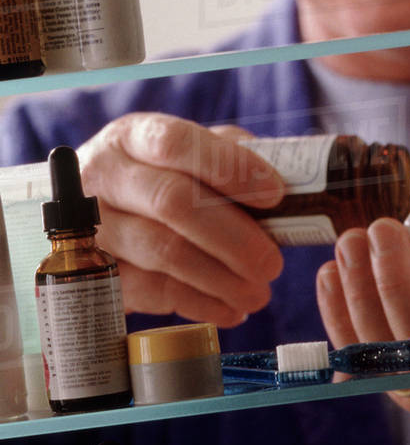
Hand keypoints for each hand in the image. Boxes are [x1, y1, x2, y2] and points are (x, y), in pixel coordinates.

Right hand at [78, 113, 284, 326]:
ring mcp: (91, 227)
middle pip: (173, 202)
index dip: (230, 167)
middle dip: (234, 237)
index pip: (177, 143)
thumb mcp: (187, 151)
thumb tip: (284, 177)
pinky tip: (230, 309)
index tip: (275, 193)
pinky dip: (199, 304)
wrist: (89, 216)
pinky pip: (150, 292)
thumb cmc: (156, 177)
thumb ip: (229, 154)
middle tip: (272, 263)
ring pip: (163, 252)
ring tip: (259, 292)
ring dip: (221, 278)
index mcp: (132, 136)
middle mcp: (103, 176)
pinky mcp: (90, 274)